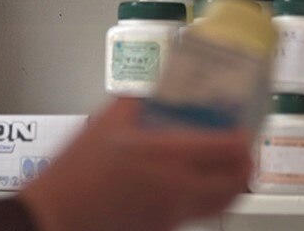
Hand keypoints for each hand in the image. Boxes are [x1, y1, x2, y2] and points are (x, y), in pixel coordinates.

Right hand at [17, 99, 251, 230]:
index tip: (244, 129)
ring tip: (226, 168)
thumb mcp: (106, 123)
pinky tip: (194, 183)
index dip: (242, 139)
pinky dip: (207, 198)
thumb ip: (136, 101)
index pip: (224, 149)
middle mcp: (178, 186)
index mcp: (166, 155)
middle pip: (234, 180)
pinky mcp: (163, 228)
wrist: (59, 215)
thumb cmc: (77, 170)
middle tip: (242, 150)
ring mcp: (173, 212)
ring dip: (231, 184)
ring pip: (221, 202)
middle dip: (245, 164)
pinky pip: (197, 212)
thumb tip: (155, 88)